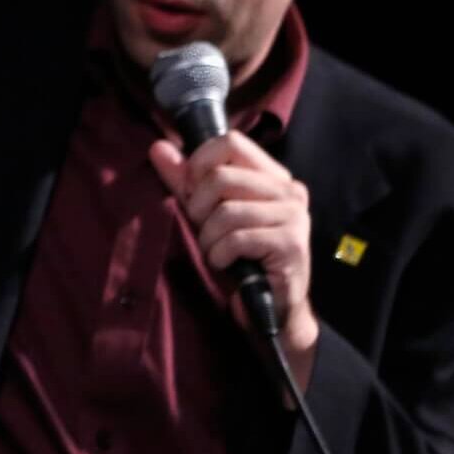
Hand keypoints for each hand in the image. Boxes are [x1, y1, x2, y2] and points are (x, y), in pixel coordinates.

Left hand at [149, 129, 318, 390]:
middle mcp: (289, 189)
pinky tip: (225, 265)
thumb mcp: (207, 214)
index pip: (229, 142)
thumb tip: (159, 148)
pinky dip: (219, 255)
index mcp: (271, 175)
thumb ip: (185, 181)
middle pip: (221, 176)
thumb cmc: (238, 259)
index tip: (191, 192)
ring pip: (226, 211)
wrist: (270, 310)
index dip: (199, 163)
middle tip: (203, 231)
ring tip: (215, 252)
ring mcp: (295, 215)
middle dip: (198, 208)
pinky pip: (237, 238)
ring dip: (208, 238)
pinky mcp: (292, 242)